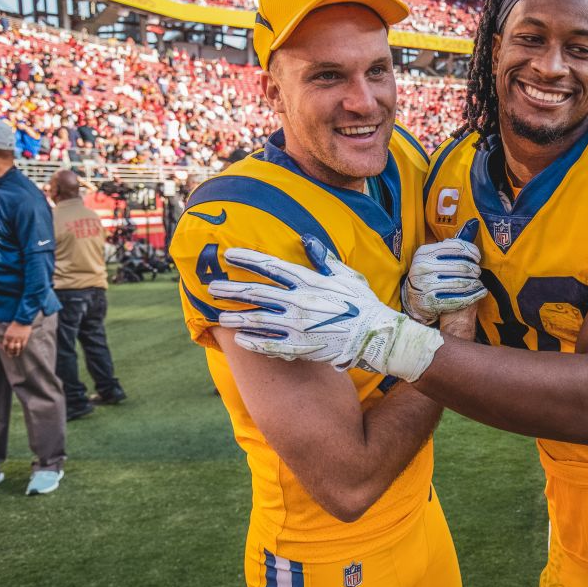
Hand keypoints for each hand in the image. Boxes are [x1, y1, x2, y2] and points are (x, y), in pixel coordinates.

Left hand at [2, 321, 31, 356]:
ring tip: (16, 354)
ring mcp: (19, 338)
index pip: (5, 345)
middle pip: (10, 348)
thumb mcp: (9, 330)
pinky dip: (21, 348)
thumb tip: (9, 343)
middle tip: (11, 356)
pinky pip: (22, 345)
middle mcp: (12, 338)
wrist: (22, 320)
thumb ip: (8, 337)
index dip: (5, 350)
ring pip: (16, 348)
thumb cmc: (15, 324)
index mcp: (7, 336)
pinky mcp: (24, 338)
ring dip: (16, 352)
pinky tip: (21, 350)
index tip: (7, 352)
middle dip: (10, 353)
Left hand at [208, 238, 443, 381]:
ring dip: (237, 317)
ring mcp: (298, 326)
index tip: (228, 254)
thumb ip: (323, 258)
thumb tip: (306, 239)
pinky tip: (240, 340)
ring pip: (258, 320)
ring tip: (221, 316)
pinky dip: (253, 342)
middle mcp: (298, 302)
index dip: (248, 259)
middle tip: (212, 288)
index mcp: (309, 282)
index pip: (271, 266)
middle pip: (257, 292)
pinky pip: (270, 345)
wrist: (375, 336)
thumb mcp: (346, 275)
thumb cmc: (362, 303)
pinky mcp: (301, 347)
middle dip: (232, 289)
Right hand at [402, 220, 485, 324]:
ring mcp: (425, 286)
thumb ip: (454, 243)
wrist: (413, 299)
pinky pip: (458, 299)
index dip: (472, 251)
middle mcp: (423, 267)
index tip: (477, 257)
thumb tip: (474, 222)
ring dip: (475, 283)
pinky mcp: (430, 302)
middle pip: (461, 266)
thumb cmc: (430, 273)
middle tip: (478, 272)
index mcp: (424, 252)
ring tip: (478, 282)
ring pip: (461, 283)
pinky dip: (474, 296)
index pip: (456, 247)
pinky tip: (480, 292)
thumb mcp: (435, 256)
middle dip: (474, 269)